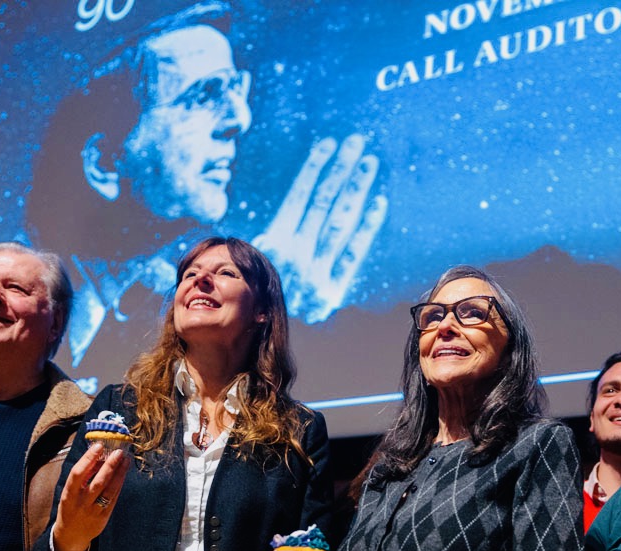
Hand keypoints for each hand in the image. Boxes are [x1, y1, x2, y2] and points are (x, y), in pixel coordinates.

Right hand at [50, 442, 130, 550]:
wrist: (71, 534)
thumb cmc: (71, 507)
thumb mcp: (70, 492)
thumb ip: (83, 477)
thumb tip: (98, 457)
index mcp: (69, 494)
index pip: (78, 473)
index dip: (88, 458)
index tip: (99, 446)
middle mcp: (81, 503)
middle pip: (98, 482)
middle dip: (110, 465)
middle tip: (119, 451)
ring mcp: (93, 511)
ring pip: (109, 490)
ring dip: (120, 474)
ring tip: (126, 460)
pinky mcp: (103, 517)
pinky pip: (114, 498)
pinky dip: (119, 484)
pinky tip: (124, 473)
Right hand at [255, 133, 387, 321]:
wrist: (252, 337)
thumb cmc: (248, 291)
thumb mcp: (243, 258)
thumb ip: (264, 232)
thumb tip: (269, 201)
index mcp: (275, 242)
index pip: (300, 197)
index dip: (316, 169)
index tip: (330, 144)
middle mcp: (297, 254)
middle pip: (324, 204)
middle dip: (341, 171)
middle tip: (357, 143)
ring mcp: (316, 271)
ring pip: (341, 223)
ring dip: (356, 191)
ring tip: (368, 164)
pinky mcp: (331, 289)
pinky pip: (352, 254)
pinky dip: (366, 229)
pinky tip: (377, 203)